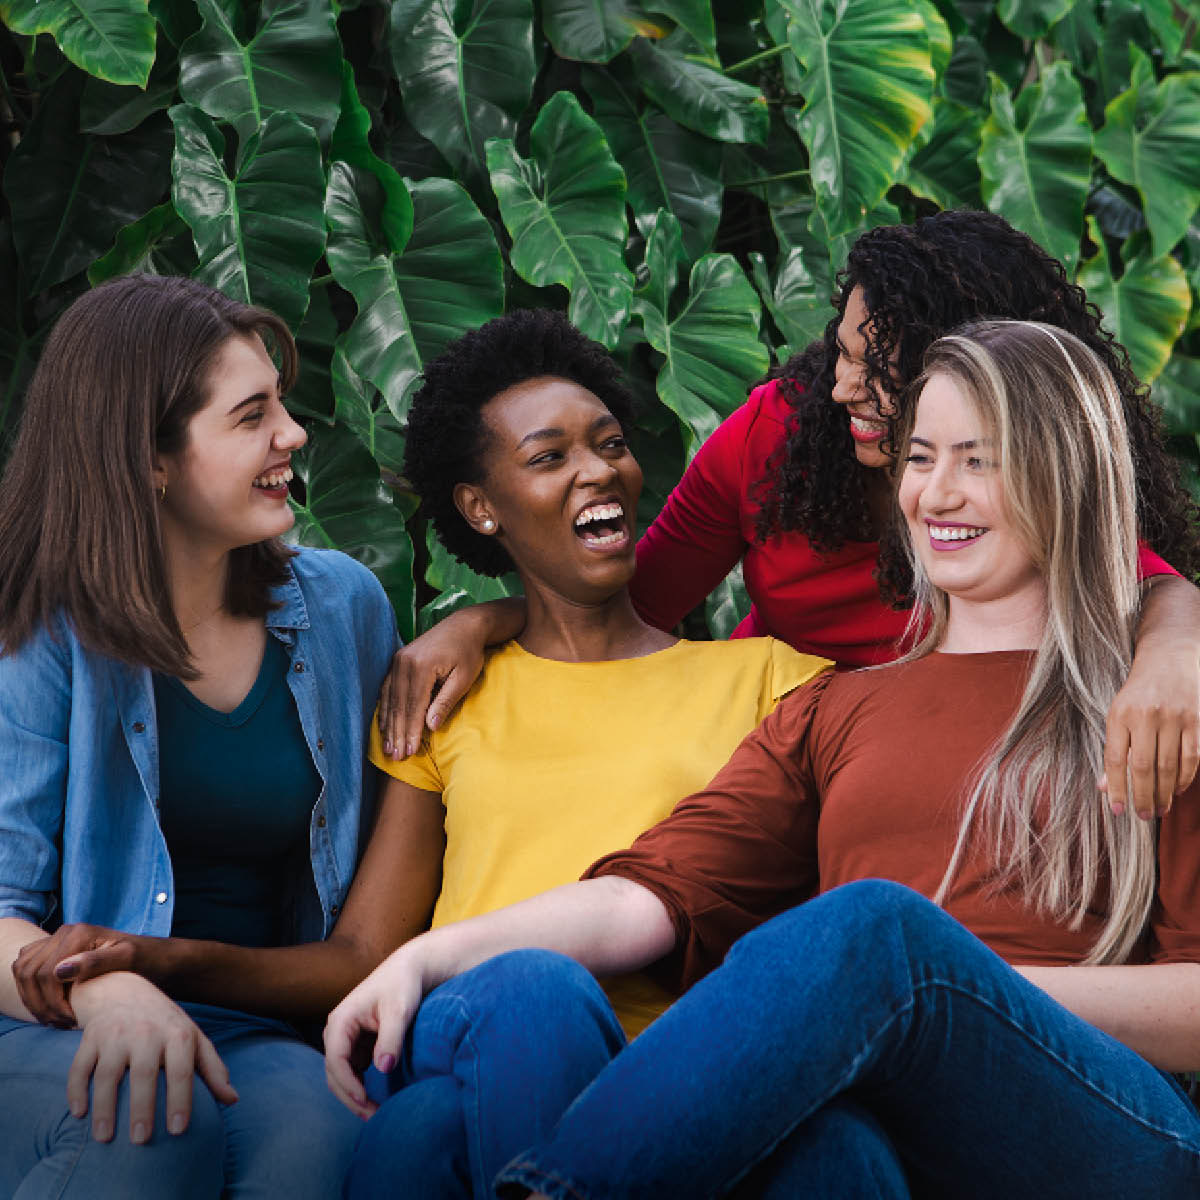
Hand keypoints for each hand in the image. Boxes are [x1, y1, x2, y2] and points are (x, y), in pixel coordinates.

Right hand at [12, 923, 148, 1026]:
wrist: (151, 955)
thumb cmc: (143, 958)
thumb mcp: (127, 959)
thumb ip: (96, 962)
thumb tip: (59, 971)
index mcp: (79, 932)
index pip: (47, 973)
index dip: (53, 1002)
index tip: (71, 1020)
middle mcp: (64, 931)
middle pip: (30, 973)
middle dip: (41, 1004)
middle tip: (62, 1024)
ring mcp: (56, 939)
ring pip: (23, 972)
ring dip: (32, 999)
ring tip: (55, 1019)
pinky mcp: (53, 949)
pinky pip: (26, 968)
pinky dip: (30, 990)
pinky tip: (48, 1007)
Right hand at [67, 972, 237, 1143]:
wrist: (125, 990)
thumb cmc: (166, 1024)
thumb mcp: (193, 1039)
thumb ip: (212, 1069)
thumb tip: (232, 1100)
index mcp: (177, 1034)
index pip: (181, 1070)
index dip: (181, 1099)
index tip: (178, 1131)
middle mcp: (146, 1032)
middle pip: (143, 1074)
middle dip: (142, 1108)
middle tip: (141, 1141)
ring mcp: (115, 1034)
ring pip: (107, 1074)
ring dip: (104, 1108)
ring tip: (105, 1137)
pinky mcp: (90, 1038)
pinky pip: (80, 1068)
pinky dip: (77, 1090)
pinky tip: (80, 1113)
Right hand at [324, 944, 426, 1117]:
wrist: (411, 969)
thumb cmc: (403, 985)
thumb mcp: (399, 1011)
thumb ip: (391, 1039)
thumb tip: (383, 1069)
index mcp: (341, 1020)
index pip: (335, 1060)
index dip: (348, 1084)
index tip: (365, 1100)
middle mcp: (337, 1030)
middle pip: (334, 1072)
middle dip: (350, 1096)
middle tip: (372, 1116)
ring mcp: (346, 1037)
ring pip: (342, 1075)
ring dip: (353, 1095)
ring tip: (373, 1113)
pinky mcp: (357, 1043)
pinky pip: (353, 1070)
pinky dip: (360, 1085)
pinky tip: (375, 1098)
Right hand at [377, 615, 487, 759]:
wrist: (463, 625)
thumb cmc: (469, 653)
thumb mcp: (463, 678)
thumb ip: (445, 702)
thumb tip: (430, 728)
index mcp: (421, 667)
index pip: (413, 707)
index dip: (410, 732)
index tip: (409, 752)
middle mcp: (404, 662)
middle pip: (398, 705)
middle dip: (397, 733)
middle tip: (396, 756)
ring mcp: (398, 660)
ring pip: (389, 699)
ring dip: (388, 725)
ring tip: (388, 747)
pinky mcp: (397, 660)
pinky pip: (386, 688)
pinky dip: (384, 708)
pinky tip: (383, 725)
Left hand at [1102, 643, 1199, 819]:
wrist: (1169, 660)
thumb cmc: (1138, 694)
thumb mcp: (1117, 715)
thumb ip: (1113, 749)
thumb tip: (1105, 787)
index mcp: (1119, 715)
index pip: (1114, 759)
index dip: (1116, 788)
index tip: (1117, 810)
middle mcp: (1145, 715)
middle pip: (1143, 767)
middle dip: (1142, 796)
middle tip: (1142, 816)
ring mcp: (1173, 717)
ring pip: (1168, 766)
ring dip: (1163, 793)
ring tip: (1158, 810)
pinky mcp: (1196, 720)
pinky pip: (1191, 758)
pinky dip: (1184, 779)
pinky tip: (1175, 791)